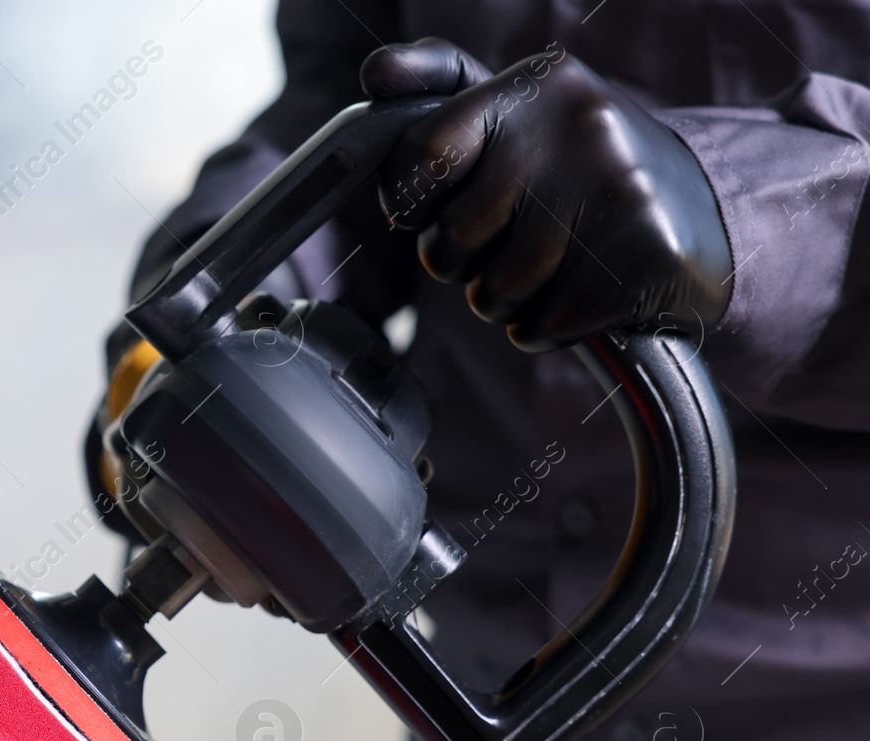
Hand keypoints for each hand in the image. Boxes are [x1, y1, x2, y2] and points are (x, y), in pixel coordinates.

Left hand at [360, 39, 732, 350]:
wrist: (703, 212)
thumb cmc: (576, 167)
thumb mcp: (517, 108)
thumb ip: (439, 88)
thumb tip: (375, 75)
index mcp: (535, 85)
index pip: (423, 153)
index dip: (409, 199)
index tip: (428, 203)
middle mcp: (578, 129)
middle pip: (452, 239)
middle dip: (460, 259)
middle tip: (504, 237)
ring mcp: (618, 192)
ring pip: (494, 293)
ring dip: (504, 299)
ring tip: (548, 263)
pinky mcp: (643, 259)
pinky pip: (540, 327)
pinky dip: (546, 327)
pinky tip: (579, 291)